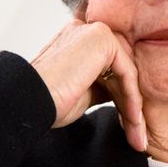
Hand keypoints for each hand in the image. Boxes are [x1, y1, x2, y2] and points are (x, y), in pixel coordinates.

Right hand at [31, 19, 146, 151]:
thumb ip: (103, 85)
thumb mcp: (84, 93)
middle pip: (122, 71)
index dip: (123, 99)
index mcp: (79, 41)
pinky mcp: (101, 38)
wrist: (29, 101)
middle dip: (131, 105)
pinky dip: (132, 98)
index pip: (112, 69)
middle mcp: (86, 31)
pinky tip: (133, 120)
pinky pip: (127, 72)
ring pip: (127, 74)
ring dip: (134, 107)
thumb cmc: (48, 101)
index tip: (130, 125)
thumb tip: (124, 93)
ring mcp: (94, 32)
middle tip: (138, 134)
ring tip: (138, 134)